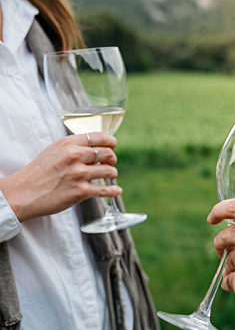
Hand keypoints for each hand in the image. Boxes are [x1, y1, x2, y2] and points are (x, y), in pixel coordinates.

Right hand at [0, 133, 120, 221]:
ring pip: (110, 171)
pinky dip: (113, 190)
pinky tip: (117, 190)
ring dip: (112, 174)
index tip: (112, 146)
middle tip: (109, 163)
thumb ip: (74, 148)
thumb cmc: (38, 172)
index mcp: (68, 143)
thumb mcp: (54, 150)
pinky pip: (105, 190)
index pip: (100, 137)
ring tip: (109, 176)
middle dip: (112, 159)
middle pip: (108, 153)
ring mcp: (79, 174)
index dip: (111, 142)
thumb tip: (96, 149)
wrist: (22, 193)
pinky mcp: (80, 191)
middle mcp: (75, 156)